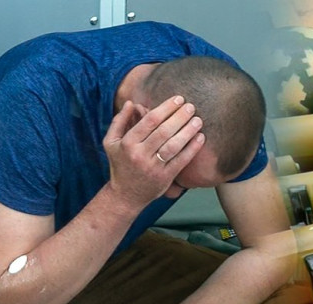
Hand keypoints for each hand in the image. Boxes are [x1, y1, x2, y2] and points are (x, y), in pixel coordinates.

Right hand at [103, 96, 204, 211]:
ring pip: (173, 146)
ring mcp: (153, 167)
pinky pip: (181, 161)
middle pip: (163, 131)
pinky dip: (192, 149)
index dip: (166, 108)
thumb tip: (131, 102)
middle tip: (191, 106)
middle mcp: (140, 155)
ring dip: (188, 131)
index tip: (178, 99)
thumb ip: (119, 121)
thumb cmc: (120, 164)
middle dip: (179, 117)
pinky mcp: (165, 178)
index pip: (150, 121)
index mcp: (128, 143)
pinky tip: (200, 138)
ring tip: (198, 120)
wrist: (125, 195)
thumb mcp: (111, 142)